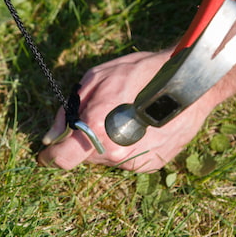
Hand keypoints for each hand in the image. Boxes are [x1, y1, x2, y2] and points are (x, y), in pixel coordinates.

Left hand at [38, 50, 219, 171]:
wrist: (187, 82)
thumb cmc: (140, 73)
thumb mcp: (96, 78)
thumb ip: (68, 109)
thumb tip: (52, 135)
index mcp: (97, 131)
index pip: (63, 159)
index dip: (50, 157)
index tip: (47, 154)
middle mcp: (116, 153)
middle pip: (86, 157)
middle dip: (86, 139)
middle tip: (101, 115)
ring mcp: (137, 161)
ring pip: (108, 159)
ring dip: (108, 142)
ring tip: (124, 116)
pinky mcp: (153, 164)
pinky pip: (129, 158)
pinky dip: (128, 145)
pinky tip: (140, 125)